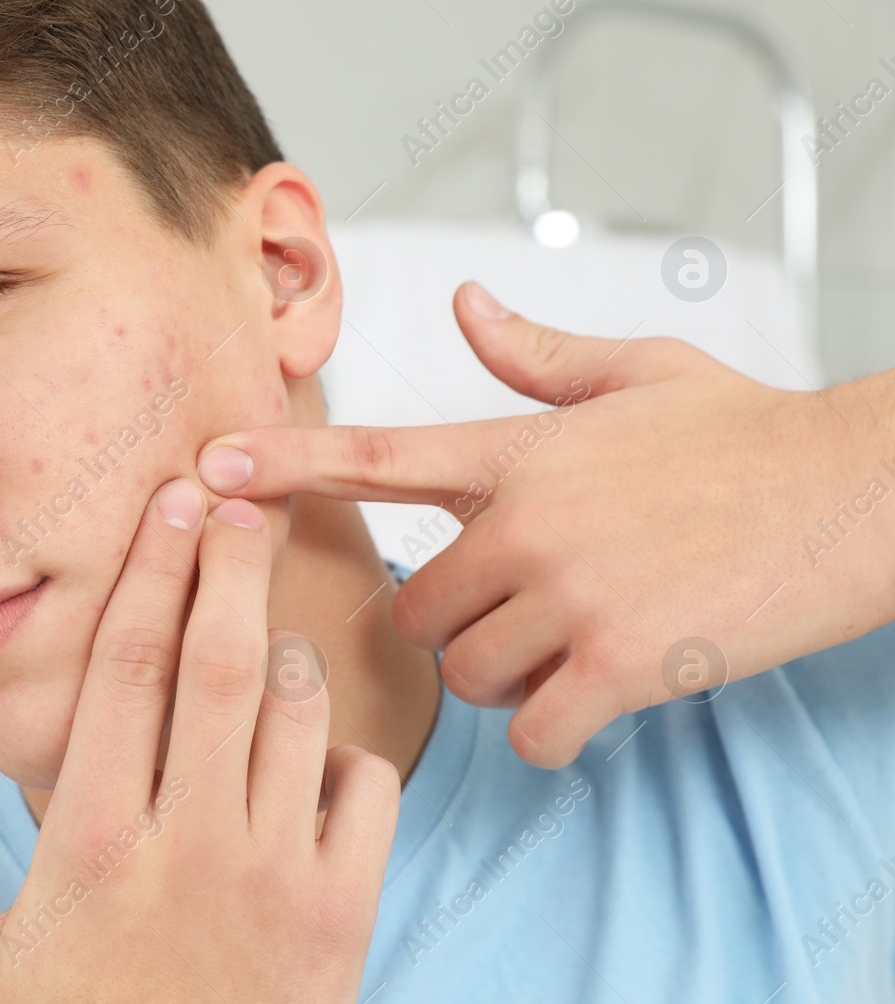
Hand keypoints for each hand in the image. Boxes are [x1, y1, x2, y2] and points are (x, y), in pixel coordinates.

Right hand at [0, 483, 400, 1001]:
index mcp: (90, 846)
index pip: (127, 669)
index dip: (151, 572)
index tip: (169, 505)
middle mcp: (190, 847)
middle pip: (224, 662)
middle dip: (232, 564)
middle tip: (236, 503)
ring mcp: (278, 883)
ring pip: (300, 713)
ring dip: (285, 654)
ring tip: (260, 634)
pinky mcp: (342, 923)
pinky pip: (369, 790)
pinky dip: (345, 751)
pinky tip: (307, 755)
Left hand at [197, 281, 894, 768]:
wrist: (855, 488)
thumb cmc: (745, 431)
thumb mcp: (639, 370)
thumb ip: (536, 355)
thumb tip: (463, 308)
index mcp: (519, 449)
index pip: (375, 454)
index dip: (284, 463)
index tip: (209, 472)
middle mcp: (527, 522)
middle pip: (415, 611)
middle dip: (452, 623)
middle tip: (517, 609)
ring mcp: (572, 595)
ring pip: (469, 674)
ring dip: (505, 676)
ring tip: (571, 642)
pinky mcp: (625, 663)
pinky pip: (536, 731)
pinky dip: (555, 730)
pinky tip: (595, 698)